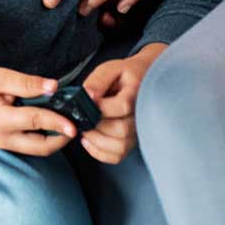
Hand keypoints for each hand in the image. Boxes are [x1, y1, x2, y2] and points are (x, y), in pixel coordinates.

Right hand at [0, 47, 80, 157]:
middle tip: (76, 125)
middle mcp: (2, 138)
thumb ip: (27, 84)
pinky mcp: (3, 142)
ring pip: (36, 149)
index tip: (74, 124)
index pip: (36, 123)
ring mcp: (2, 143)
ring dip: (53, 140)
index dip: (57, 123)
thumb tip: (54, 87)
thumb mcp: (1, 76)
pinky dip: (42, 137)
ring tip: (66, 123)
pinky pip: (28, 145)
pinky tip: (50, 123)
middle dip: (61, 140)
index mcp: (0, 120)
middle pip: (40, 147)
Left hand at [74, 44, 165, 164]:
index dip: (100, 107)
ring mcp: (137, 131)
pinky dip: (101, 153)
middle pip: (120, 130)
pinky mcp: (132, 141)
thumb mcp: (110, 69)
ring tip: (85, 130)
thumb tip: (88, 95)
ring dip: (97, 141)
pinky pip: (118, 156)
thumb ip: (98, 81)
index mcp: (136, 94)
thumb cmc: (124, 74)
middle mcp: (141, 116)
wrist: (142, 80)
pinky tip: (89, 141)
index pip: (121, 106)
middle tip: (82, 118)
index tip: (87, 101)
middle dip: (96, 125)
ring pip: (120, 146)